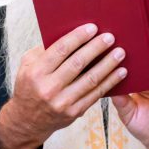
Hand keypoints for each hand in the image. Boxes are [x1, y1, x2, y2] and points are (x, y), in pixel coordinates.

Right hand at [0, 24, 126, 147]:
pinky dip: (110, 82)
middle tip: (110, 37)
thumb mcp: (27, 65)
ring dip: (108, 64)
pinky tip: (120, 72)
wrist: (28, 120)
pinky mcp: (74, 112)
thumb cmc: (30, 86)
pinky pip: (96, 94)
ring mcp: (62, 102)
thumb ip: (45, 50)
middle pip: (78, 63)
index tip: (93, 28)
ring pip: (90, 79)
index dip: (78, 37)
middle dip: (96, 48)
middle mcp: (48, 88)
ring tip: (120, 53)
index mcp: (36, 72)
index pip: (60, 49)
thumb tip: (71, 34)